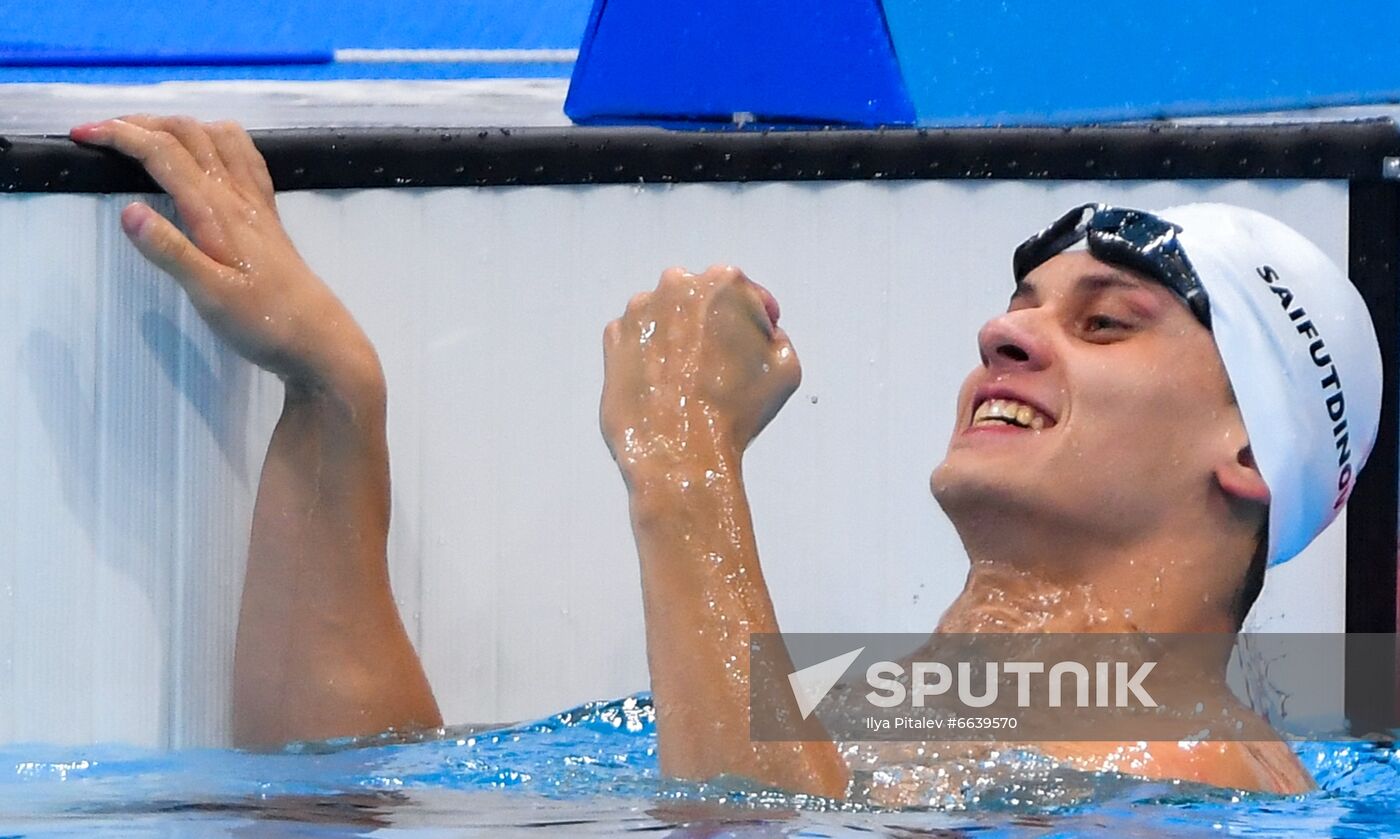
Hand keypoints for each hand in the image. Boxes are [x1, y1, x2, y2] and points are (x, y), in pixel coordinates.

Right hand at [69, 115, 377, 394]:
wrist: (320, 340)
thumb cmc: (264, 324)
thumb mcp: (209, 295)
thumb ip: (169, 252)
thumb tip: (128, 210)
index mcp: (217, 211)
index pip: (164, 153)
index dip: (120, 135)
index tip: (82, 135)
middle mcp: (239, 197)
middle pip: (189, 133)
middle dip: (142, 123)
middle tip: (102, 132)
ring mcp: (258, 205)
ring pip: (220, 138)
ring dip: (180, 125)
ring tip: (146, 134)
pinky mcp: (269, 218)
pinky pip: (247, 159)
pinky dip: (218, 140)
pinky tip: (210, 152)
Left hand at [601, 265, 800, 478]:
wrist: (682, 450)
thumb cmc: (734, 412)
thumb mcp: (786, 368)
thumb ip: (777, 337)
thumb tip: (763, 337)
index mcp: (724, 283)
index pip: (746, 292)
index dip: (756, 318)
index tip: (757, 334)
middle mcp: (677, 286)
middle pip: (702, 301)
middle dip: (714, 324)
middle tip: (724, 363)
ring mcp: (640, 311)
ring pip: (667, 316)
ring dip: (679, 336)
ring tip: (691, 378)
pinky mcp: (615, 338)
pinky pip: (638, 338)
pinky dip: (650, 354)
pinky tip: (665, 382)